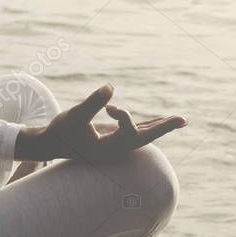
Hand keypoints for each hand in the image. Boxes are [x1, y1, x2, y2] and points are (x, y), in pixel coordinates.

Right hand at [15, 84, 186, 162]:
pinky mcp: (115, 138)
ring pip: (144, 135)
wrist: (52, 144)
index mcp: (108, 150)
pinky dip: (150, 125)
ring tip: (180, 119)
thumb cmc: (61, 131)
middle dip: (164, 128)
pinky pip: (137, 132)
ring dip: (161, 126)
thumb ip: (92, 103)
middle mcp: (116, 150)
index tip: (109, 106)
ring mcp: (117, 145)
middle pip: (145, 138)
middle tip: (183, 119)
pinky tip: (162, 120)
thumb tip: (110, 86)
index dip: (124, 116)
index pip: (128, 132)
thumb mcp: (74, 116)